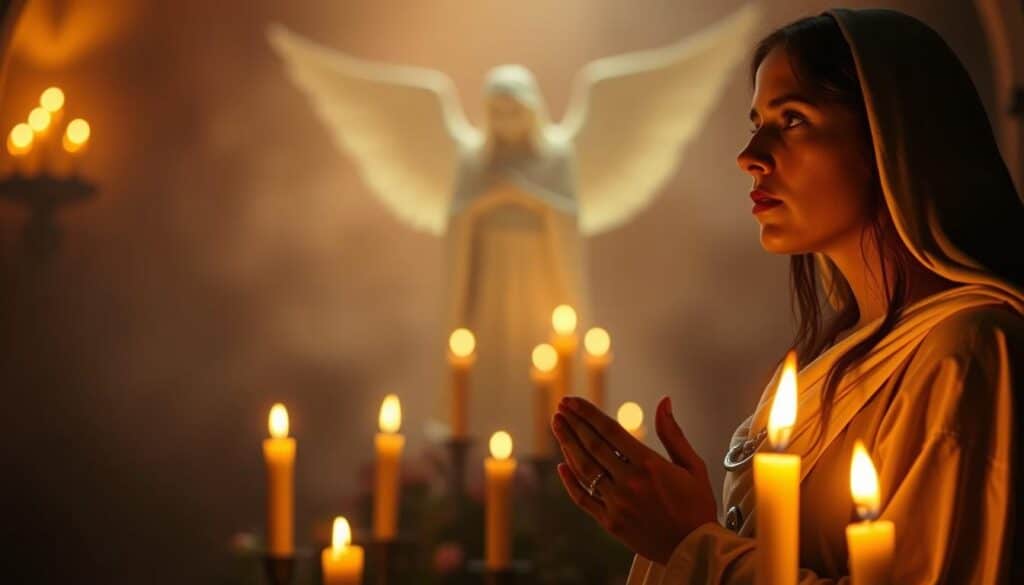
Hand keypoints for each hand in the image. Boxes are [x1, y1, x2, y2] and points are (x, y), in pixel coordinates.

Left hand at [551, 395, 717, 564]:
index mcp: (649, 465)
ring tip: (558, 426)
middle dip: (574, 423)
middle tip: (560, 407)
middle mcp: (629, 482)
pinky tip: (561, 465)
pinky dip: (570, 481)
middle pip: (592, 445)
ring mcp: (616, 503)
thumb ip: (673, 433)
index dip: (588, 413)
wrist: (695, 549)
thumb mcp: (693, 466)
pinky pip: (583, 498)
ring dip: (568, 444)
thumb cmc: (697, 506)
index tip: (572, 401)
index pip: (610, 430)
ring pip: (584, 469)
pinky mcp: (610, 522)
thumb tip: (664, 401)